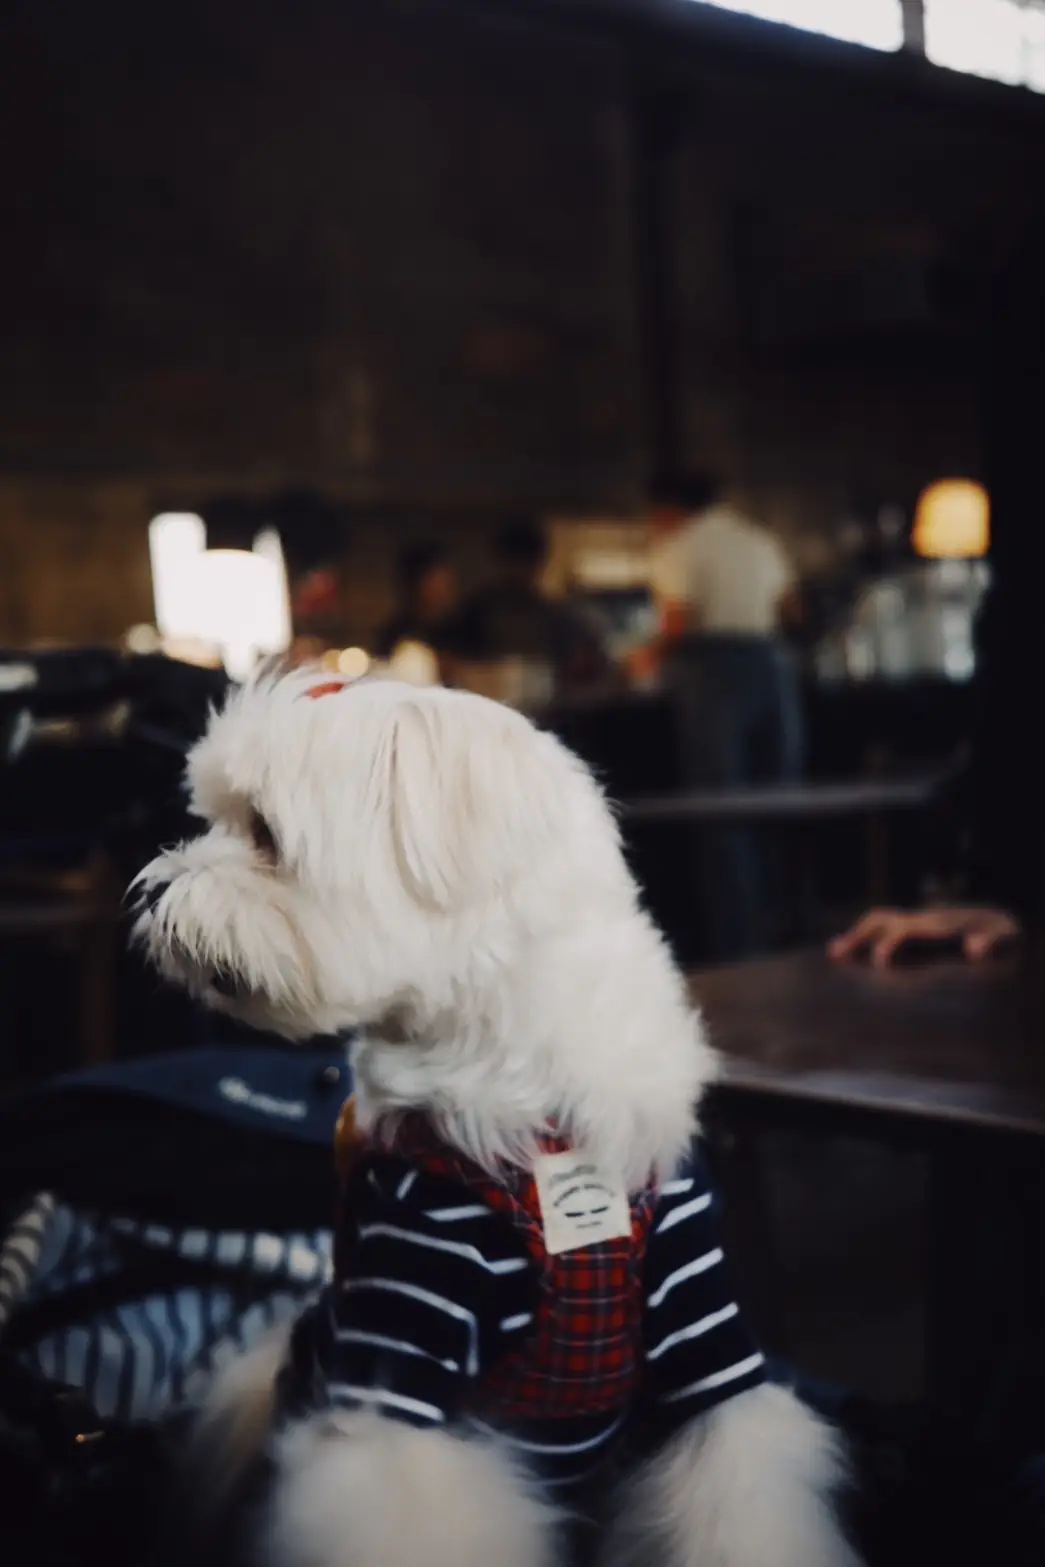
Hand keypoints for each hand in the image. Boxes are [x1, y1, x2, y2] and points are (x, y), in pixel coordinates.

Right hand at [828, 905, 1021, 967]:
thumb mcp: (1004, 938)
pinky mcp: (917, 931)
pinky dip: (868, 940)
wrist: (1000, 919)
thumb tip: (975, 950)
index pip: (904, 929)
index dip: (890, 944)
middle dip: (858, 935)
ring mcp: (918, 922)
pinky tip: (853, 955)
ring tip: (833, 952)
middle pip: (881, 919)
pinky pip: (886, 931)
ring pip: (879, 922)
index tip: (880, 964)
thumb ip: (992, 942)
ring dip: (855, 934)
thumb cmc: (1002, 933)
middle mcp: (923, 919)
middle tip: (835, 953)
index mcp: (939, 925)